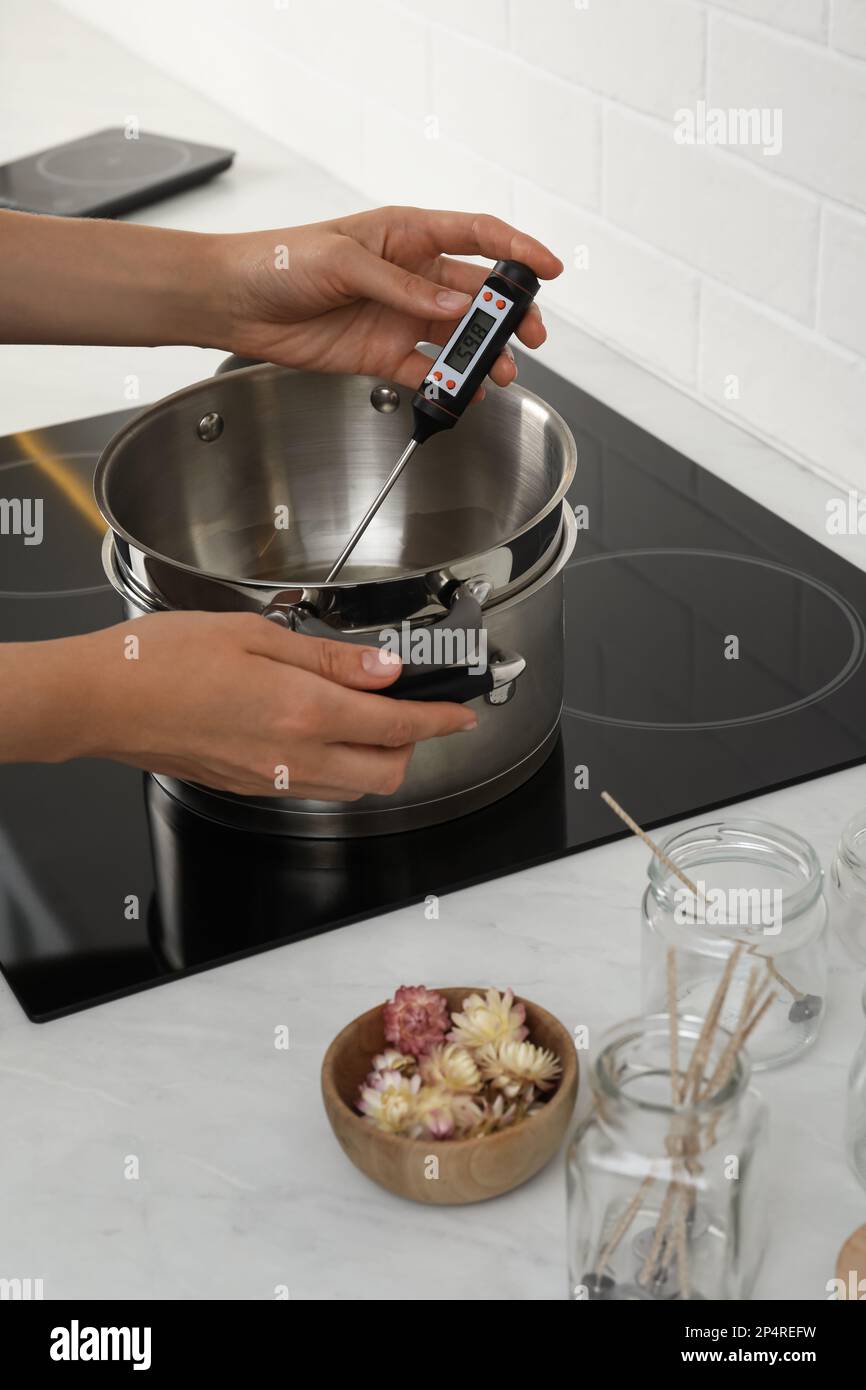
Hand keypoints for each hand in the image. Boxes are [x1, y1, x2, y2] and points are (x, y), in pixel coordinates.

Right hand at [57, 613, 476, 799]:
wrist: (101, 701)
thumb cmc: (163, 660)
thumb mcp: (255, 636)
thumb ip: (330, 658)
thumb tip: (385, 669)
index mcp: (302, 711)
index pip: (397, 725)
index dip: (439, 719)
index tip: (460, 712)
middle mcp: (292, 757)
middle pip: (385, 771)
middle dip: (413, 744)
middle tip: (412, 707)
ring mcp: (270, 779)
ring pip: (352, 786)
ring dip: (374, 758)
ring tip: (366, 715)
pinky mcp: (248, 786)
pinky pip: (314, 788)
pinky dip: (336, 766)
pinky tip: (320, 730)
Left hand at [218, 206, 562, 390]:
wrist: (238, 302)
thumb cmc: (280, 262)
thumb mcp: (344, 261)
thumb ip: (402, 286)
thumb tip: (452, 303)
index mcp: (406, 235)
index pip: (476, 235)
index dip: (517, 249)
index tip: (549, 268)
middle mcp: (411, 275)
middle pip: (477, 293)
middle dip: (509, 313)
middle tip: (529, 335)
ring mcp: (400, 316)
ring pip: (458, 337)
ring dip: (483, 354)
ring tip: (500, 373)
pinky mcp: (383, 353)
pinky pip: (428, 371)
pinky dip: (449, 384)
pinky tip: (464, 393)